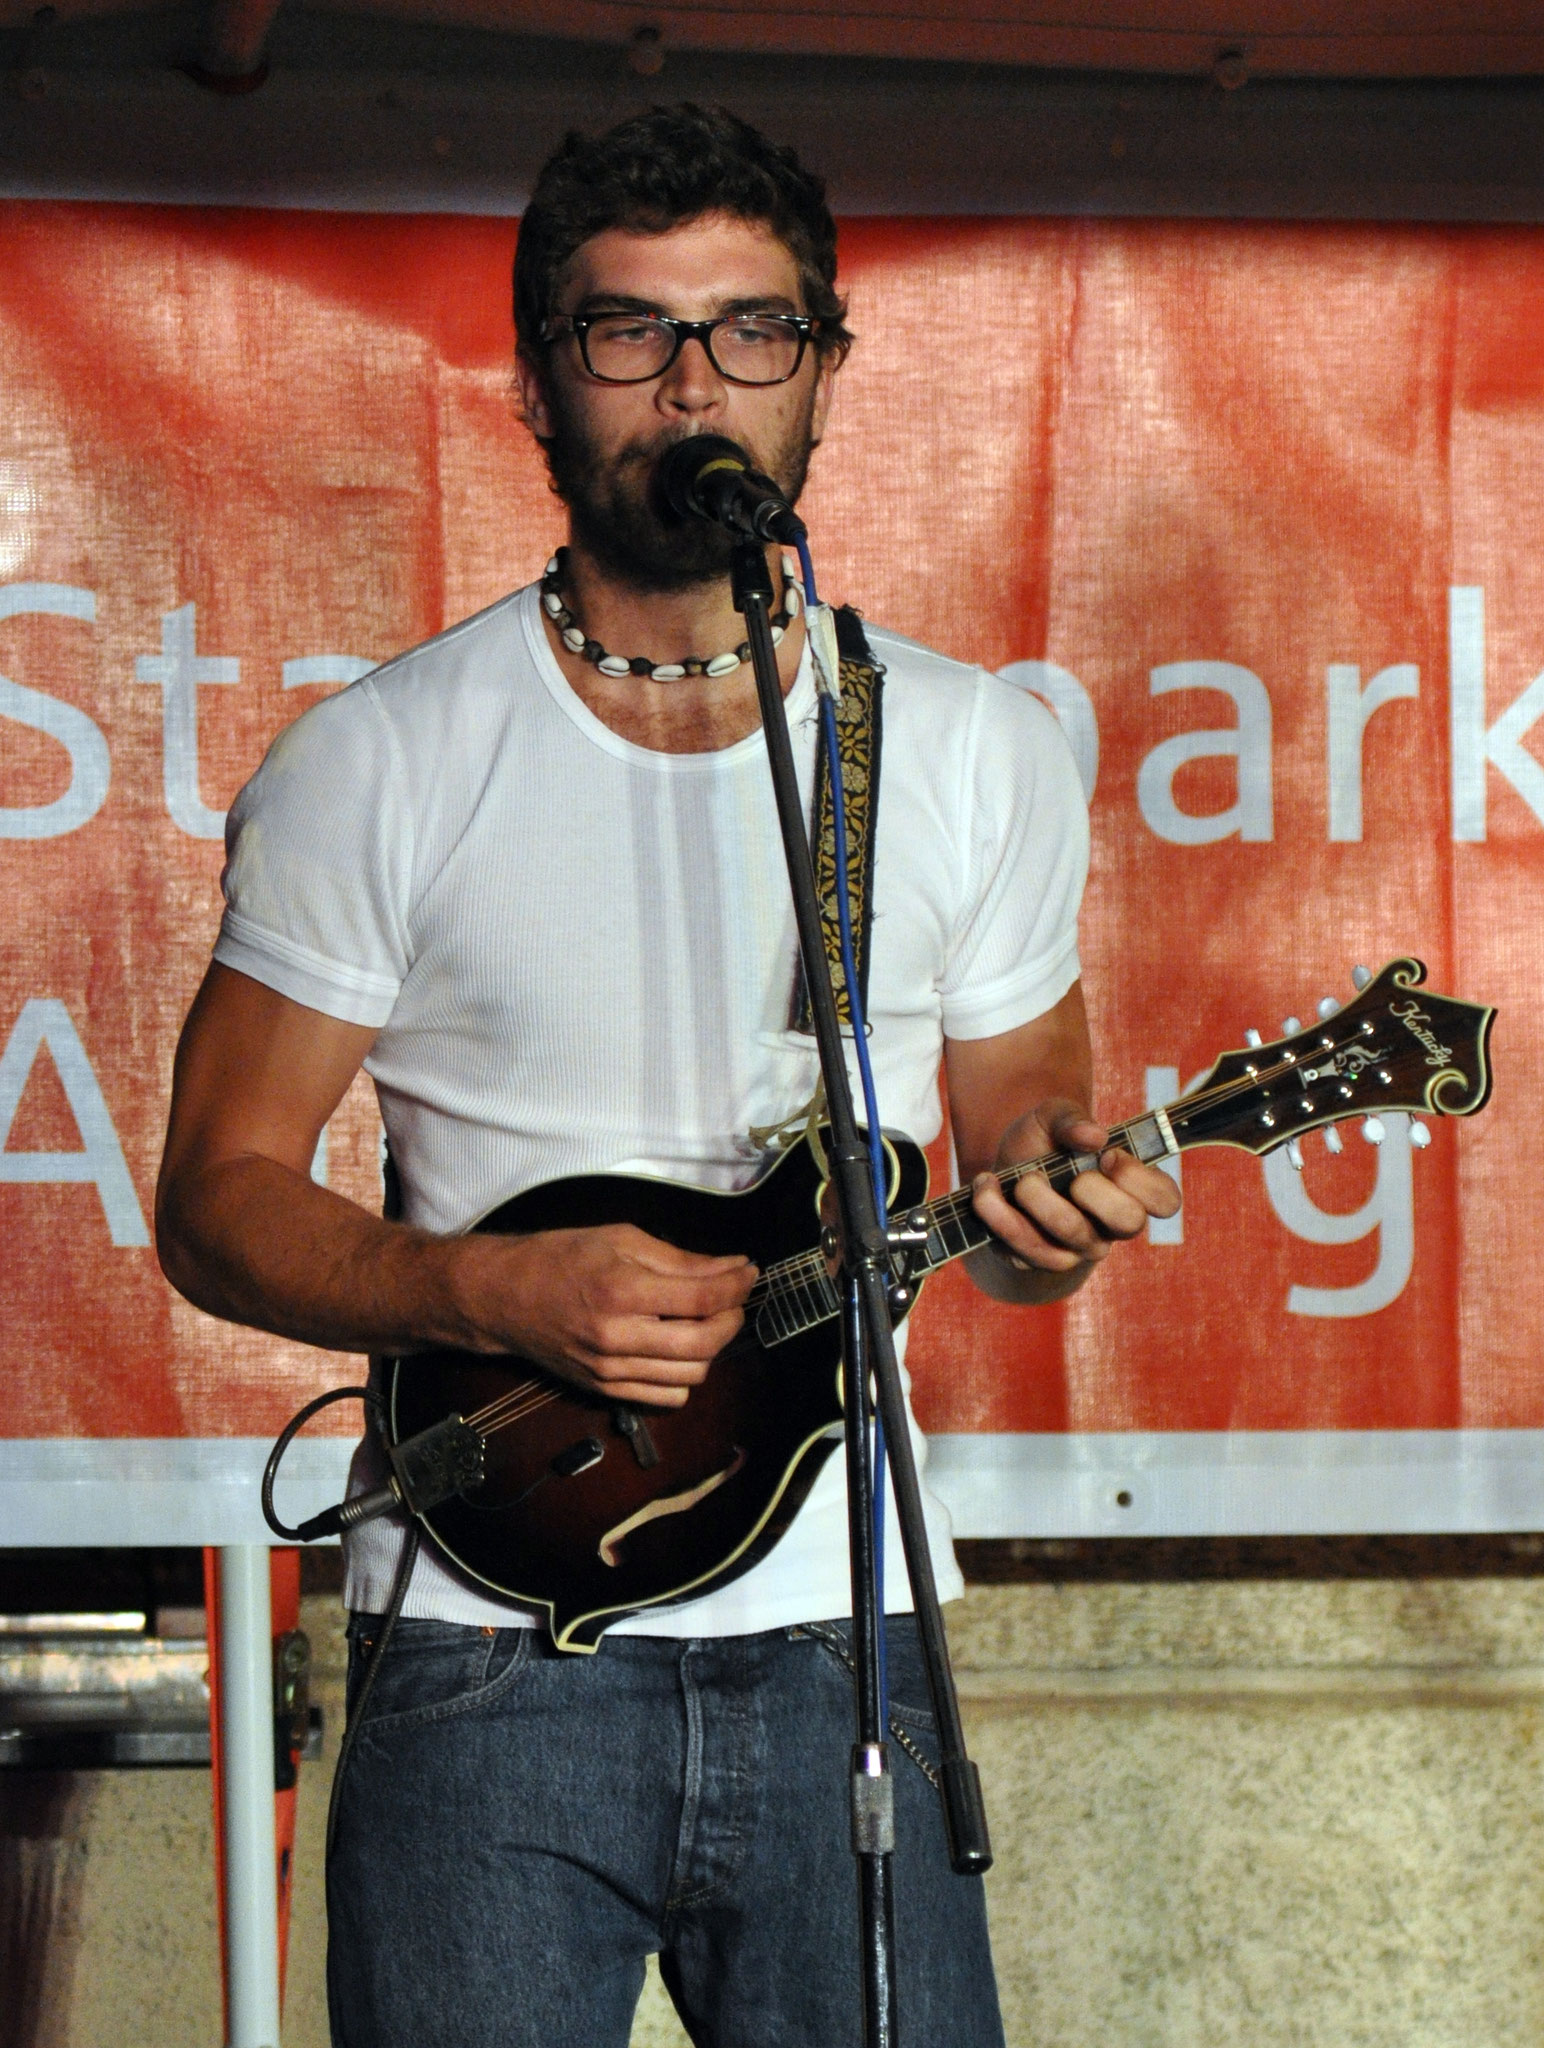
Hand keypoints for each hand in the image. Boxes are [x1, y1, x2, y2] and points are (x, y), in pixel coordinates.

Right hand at [451, 1223, 755, 1407]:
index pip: (703, 1297)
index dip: (737, 1285)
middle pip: (705, 1343)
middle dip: (732, 1318)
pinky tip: (678, 1348)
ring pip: (691, 1375)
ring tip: (706, 1320)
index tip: (749, 1272)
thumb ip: (681, 1259)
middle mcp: (618, 1336)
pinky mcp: (605, 1389)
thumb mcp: (621, 1240)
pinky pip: (666, 1396)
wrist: (503, 1298)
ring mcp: (611, 1370)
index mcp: (622, 1290)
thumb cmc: (560, 1258)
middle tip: (732, 1298)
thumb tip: (733, 1267)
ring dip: (712, 1348)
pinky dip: (685, 1375)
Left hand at [970, 1096, 1179, 1280]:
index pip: (1166, 1199)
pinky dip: (999, 1214)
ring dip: (1040, 1200)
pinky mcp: (1038, 1260)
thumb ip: (1072, 1118)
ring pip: (1072, 1236)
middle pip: (1129, 1223)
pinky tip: (988, 1187)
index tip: (1108, 1156)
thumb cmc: (1041, 1145)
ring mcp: (1076, 1248)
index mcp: (1129, 1189)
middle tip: (1073, 1176)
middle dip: (1096, 1192)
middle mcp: (1111, 1225)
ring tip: (1022, 1177)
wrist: (998, 1174)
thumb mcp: (1052, 1117)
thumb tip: (1095, 1135)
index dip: (1141, 1179)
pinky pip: (1026, 1248)